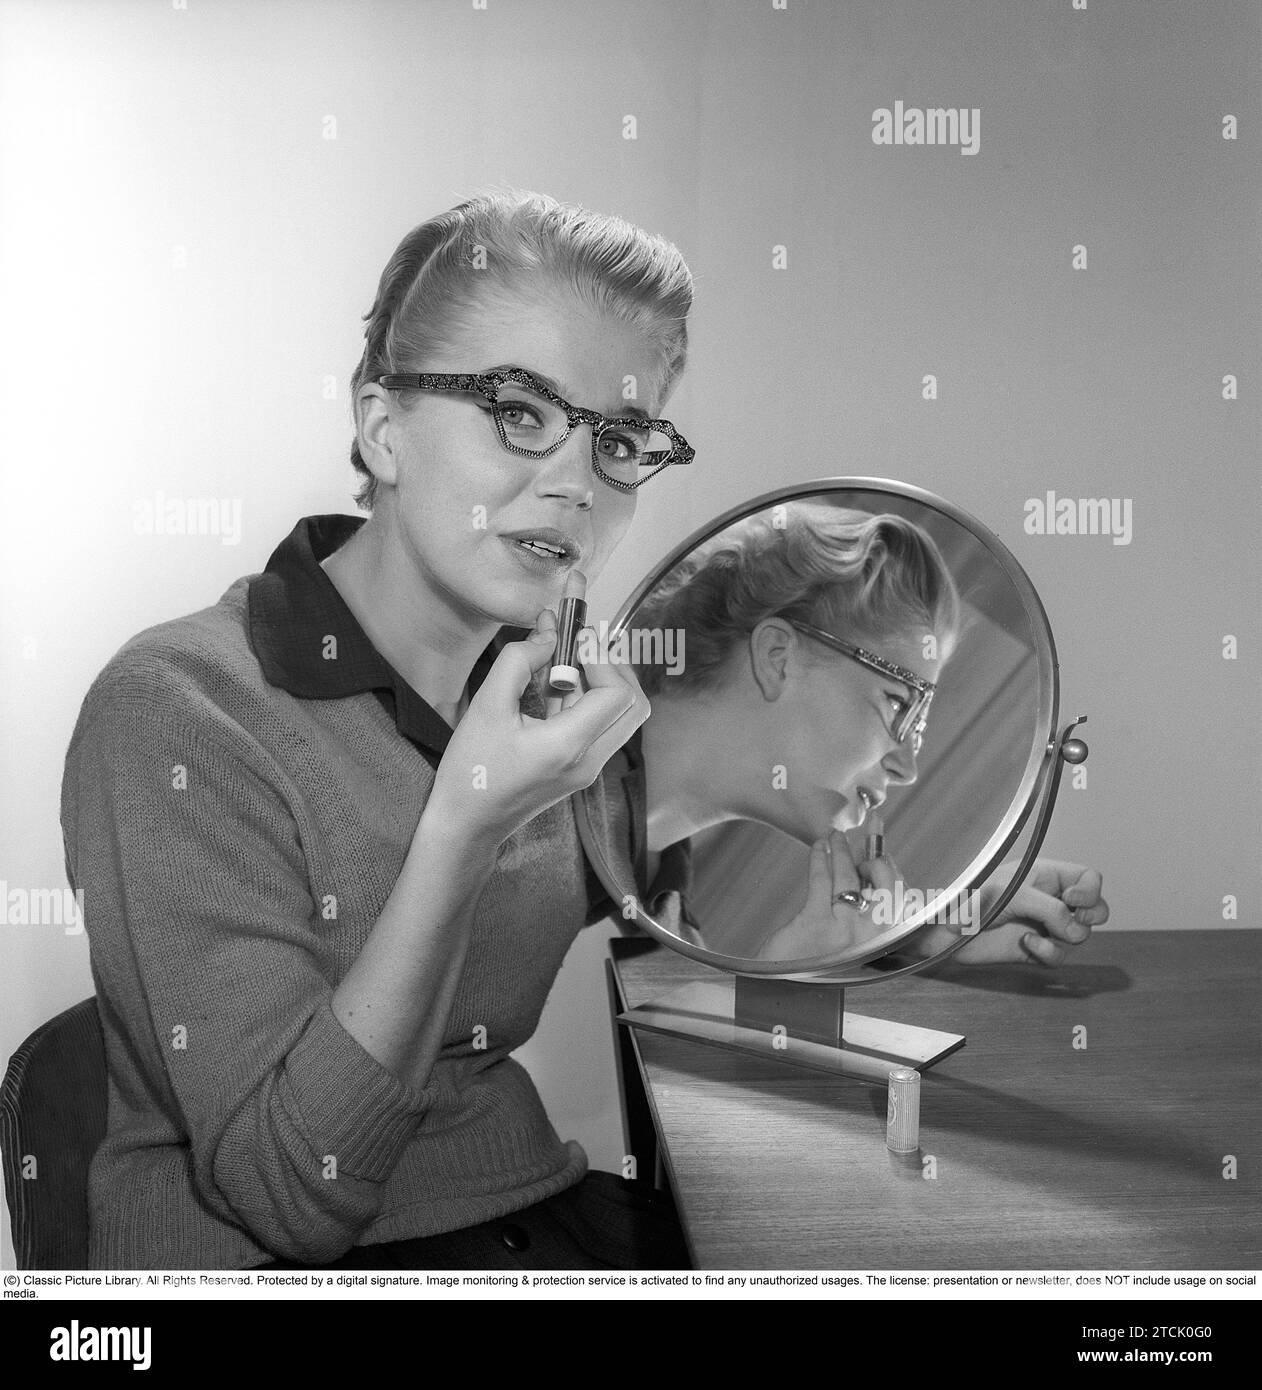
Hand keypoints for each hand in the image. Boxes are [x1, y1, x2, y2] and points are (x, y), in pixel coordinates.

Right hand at [425, 609, 649, 850]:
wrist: (467, 823)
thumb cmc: (471, 770)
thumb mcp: (486, 706)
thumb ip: (518, 662)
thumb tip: (547, 635)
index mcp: (569, 746)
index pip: (617, 694)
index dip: (602, 658)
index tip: (577, 636)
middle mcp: (589, 760)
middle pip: (634, 706)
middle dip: (613, 667)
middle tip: (582, 645)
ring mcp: (588, 768)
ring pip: (619, 716)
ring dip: (599, 683)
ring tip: (562, 659)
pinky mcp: (579, 769)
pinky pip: (598, 728)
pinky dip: (586, 700)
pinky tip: (553, 685)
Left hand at [756, 830, 896, 959]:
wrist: (779, 995)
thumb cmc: (814, 970)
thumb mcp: (850, 953)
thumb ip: (867, 922)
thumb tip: (870, 877)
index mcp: (886, 950)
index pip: (908, 908)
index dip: (901, 879)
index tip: (888, 856)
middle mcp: (873, 942)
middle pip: (886, 886)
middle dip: (875, 860)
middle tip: (859, 848)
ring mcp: (847, 933)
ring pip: (850, 877)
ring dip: (843, 851)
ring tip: (835, 836)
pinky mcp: (817, 924)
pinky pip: (823, 880)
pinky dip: (821, 857)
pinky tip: (819, 846)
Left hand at [911, 858, 1109, 965]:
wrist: (946, 930)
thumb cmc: (973, 898)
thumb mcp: (1015, 895)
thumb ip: (1052, 909)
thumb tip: (1076, 932)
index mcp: (1046, 875)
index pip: (1089, 878)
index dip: (1090, 890)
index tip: (1071, 898)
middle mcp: (1050, 899)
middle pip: (1095, 909)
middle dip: (1091, 916)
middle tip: (1072, 918)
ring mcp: (1044, 925)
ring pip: (1080, 936)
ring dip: (1063, 937)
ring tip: (1035, 932)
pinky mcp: (1035, 950)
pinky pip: (1060, 956)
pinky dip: (1048, 953)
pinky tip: (1028, 944)